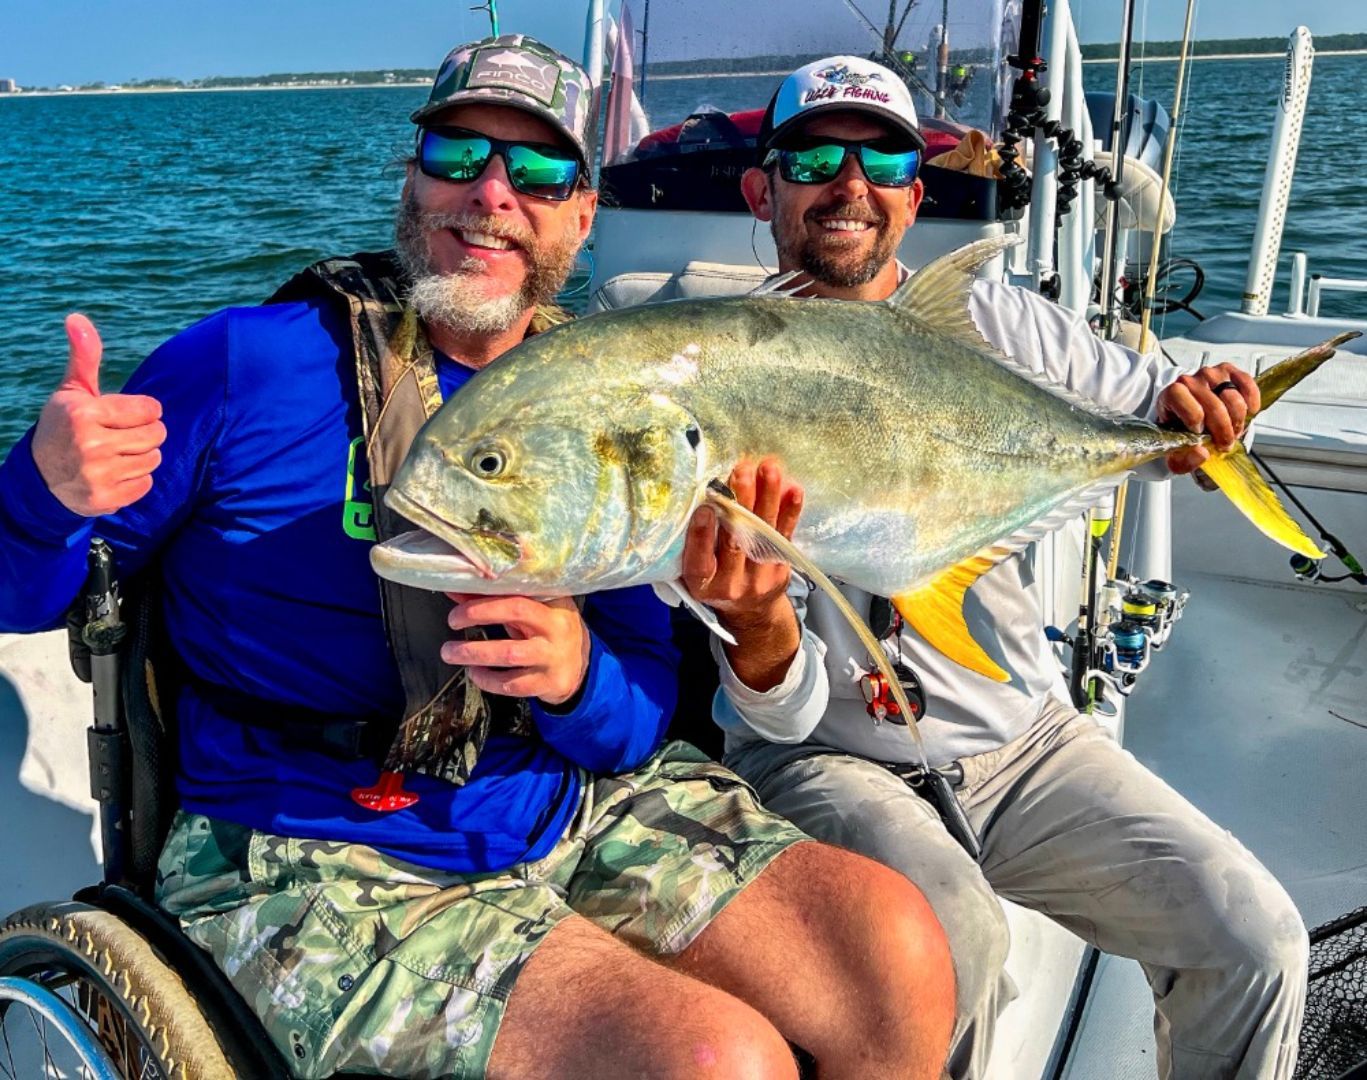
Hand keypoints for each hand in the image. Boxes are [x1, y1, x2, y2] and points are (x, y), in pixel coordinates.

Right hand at [31, 314, 165, 515]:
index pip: (151, 409)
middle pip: (157, 435)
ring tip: (117, 452)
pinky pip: (146, 483)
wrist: (41, 476)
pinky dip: (136, 478)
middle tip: (122, 434)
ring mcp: (98, 475)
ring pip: (154, 459)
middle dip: (146, 432)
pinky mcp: (105, 499)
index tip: (123, 414)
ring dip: (142, 455)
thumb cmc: (65, 424)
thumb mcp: (73, 389)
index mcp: (84, 414)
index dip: (143, 411)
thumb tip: (77, 318)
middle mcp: (90, 445)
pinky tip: (115, 472)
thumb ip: (85, 355)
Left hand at [441, 593, 590, 706]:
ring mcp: (554, 657)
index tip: (458, 597)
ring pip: (510, 653)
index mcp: (552, 603)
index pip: (518, 590)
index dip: (486, 594)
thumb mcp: (530, 613)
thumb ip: (496, 601)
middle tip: (452, 620)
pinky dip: (488, 680)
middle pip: (516, 613)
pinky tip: (474, 672)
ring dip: (474, 653)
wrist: (579, 668)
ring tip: (449, 652)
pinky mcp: (549, 683)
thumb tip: (457, 590)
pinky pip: (512, 684)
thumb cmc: (547, 632)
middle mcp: (556, 627)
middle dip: (479, 613)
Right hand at [682, 457, 803, 691]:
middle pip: (735, 541)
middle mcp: (730, 584)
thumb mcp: (694, 573)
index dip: (702, 534)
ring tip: (768, 469)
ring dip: (767, 497)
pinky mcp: (781, 568)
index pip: (699, 560)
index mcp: (702, 584)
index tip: (706, 506)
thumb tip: (697, 496)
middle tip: (741, 471)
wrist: (750, 612)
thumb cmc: (715, 581)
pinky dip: (790, 511)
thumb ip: (693, 545)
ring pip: (762, 534)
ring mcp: (759, 578)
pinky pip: (785, 537)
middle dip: (739, 503)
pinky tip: (793, 489)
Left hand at [1156, 363, 1259, 474]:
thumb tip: (1202, 453)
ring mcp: (1210, 374)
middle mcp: (1189, 381)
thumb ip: (1185, 460)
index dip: (1196, 421)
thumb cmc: (1182, 434)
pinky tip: (1248, 412)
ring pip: (1233, 398)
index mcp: (1170, 396)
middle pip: (1214, 407)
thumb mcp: (1177, 455)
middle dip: (1224, 431)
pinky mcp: (1229, 371)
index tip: (1200, 434)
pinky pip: (1246, 383)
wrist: (1190, 418)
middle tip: (1225, 444)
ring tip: (1233, 430)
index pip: (1184, 402)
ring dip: (1238, 420)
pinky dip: (1252, 401)